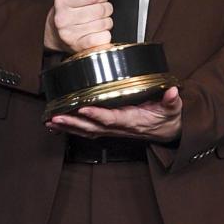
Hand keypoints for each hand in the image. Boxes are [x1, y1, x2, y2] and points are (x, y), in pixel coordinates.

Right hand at [44, 0, 120, 53]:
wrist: (54, 33)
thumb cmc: (69, 11)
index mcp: (63, 0)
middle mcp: (63, 17)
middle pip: (102, 9)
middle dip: (105, 9)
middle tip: (97, 11)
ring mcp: (69, 34)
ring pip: (105, 24)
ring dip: (106, 22)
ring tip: (96, 21)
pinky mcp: (78, 46)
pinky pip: (103, 38)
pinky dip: (105, 35)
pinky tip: (96, 32)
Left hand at [47, 86, 182, 142]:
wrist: (167, 132)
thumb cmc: (167, 118)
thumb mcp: (173, 108)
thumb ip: (172, 100)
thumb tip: (171, 92)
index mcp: (133, 120)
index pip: (112, 118)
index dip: (98, 114)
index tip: (84, 107)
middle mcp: (119, 127)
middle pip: (93, 127)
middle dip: (73, 122)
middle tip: (56, 116)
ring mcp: (112, 130)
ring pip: (86, 130)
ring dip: (67, 126)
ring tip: (50, 120)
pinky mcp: (108, 129)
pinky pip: (86, 131)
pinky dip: (70, 129)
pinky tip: (57, 125)